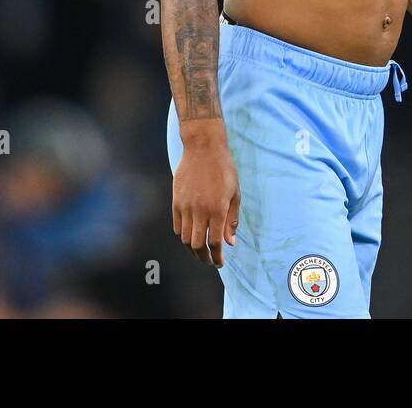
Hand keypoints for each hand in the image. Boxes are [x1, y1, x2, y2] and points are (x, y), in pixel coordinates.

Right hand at [172, 122, 239, 265]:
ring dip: (193, 249)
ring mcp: (186, 206)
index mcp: (218, 209)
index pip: (215, 243)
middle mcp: (200, 210)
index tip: (220, 262)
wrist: (203, 148)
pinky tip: (190, 235)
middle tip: (209, 261)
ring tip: (200, 251)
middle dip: (204, 258)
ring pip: (186, 238)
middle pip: (198, 245)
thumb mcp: (235, 193)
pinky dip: (183, 234)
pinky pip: (177, 225)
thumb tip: (230, 242)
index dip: (217, 257)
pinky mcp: (176, 201)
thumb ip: (232, 219)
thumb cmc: (224, 169)